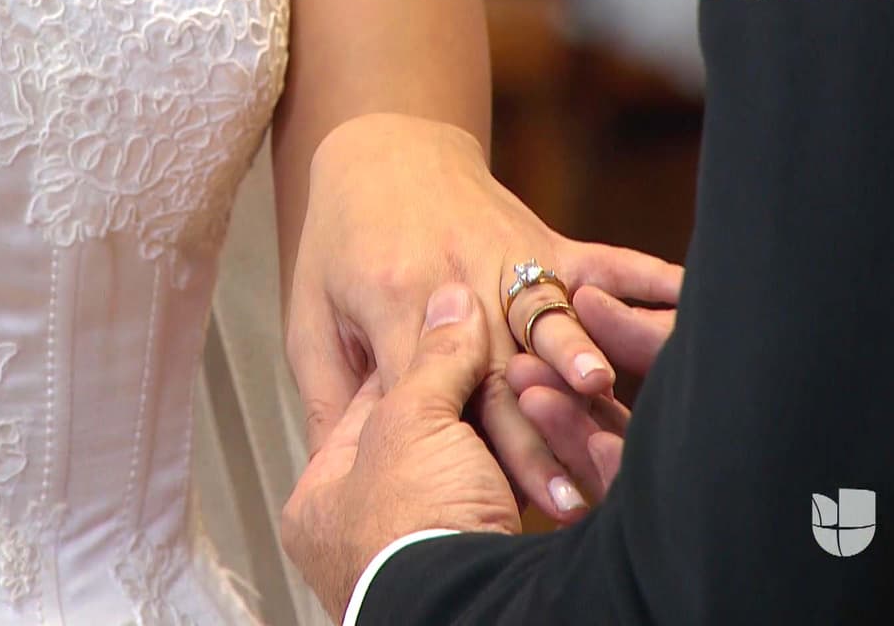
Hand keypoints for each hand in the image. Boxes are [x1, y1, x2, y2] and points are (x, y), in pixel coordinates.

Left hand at [282, 284, 519, 619]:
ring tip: (548, 381)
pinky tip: (568, 426)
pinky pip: (517, 495)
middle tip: (506, 347)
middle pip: (429, 439)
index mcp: (324, 501)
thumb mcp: (410, 425)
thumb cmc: (413, 527)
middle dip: (475, 395)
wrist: (474, 614)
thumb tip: (450, 298)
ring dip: (517, 425)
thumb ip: (431, 360)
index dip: (414, 356)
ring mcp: (429, 548)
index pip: (370, 405)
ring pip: (480, 465)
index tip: (450, 319)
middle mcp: (369, 530)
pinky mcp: (485, 558)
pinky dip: (542, 462)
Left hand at [286, 113, 681, 521]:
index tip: (480, 507)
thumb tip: (334, 465)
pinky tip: (691, 301)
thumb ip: (329, 390)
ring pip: (549, 323)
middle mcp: (457, 280)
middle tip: (564, 496)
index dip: (457, 453)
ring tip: (606, 409)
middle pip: (497, 369)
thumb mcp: (313, 317)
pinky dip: (648, 280)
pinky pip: (603, 261)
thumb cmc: (340, 241)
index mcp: (393, 304)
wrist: (380, 149)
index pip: (428, 391)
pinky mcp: (544, 239)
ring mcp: (507, 257)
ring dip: (578, 364)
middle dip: (531, 436)